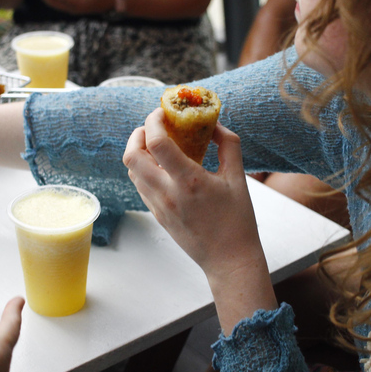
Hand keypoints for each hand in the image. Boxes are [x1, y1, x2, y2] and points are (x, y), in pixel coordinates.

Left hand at [123, 109, 276, 332]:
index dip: (153, 121)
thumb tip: (215, 123)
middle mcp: (167, 193)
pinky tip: (160, 165)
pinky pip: (139, 185)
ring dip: (138, 151)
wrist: (228, 259)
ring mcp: (158, 206)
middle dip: (136, 134)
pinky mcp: (156, 215)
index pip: (157, 143)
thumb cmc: (238, 219)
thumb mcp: (239, 178)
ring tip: (157, 143)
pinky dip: (143, 168)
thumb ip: (228, 145)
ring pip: (131, 170)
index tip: (162, 111)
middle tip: (152, 126)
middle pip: (131, 156)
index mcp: (189, 181)